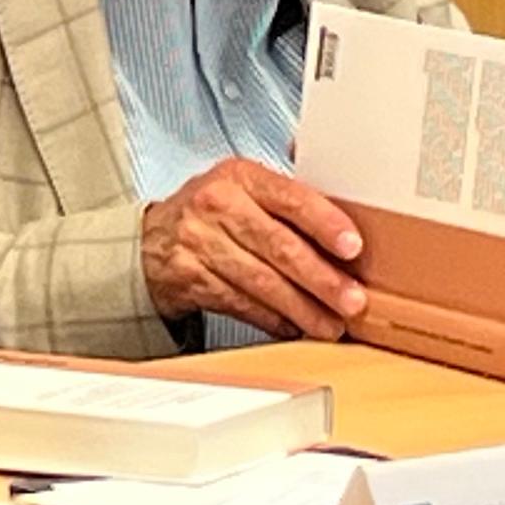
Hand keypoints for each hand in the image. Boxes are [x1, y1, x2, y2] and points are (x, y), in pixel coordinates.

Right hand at [141, 159, 369, 340]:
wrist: (151, 240)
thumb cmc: (212, 212)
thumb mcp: (244, 187)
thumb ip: (288, 196)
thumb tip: (352, 216)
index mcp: (241, 176)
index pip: (291, 198)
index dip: (325, 223)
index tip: (352, 247)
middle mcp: (218, 206)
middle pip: (279, 246)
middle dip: (321, 278)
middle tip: (352, 300)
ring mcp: (201, 243)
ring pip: (262, 282)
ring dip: (302, 308)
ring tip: (330, 324)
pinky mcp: (192, 278)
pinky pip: (242, 303)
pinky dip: (273, 319)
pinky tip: (295, 327)